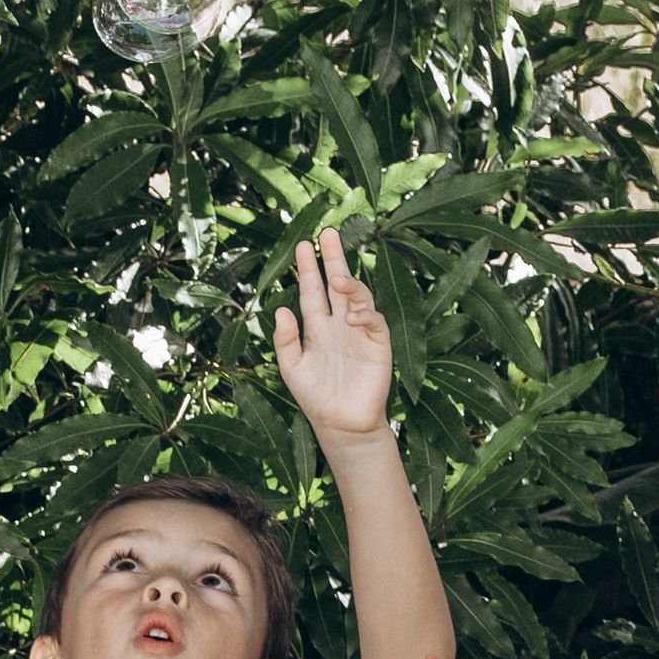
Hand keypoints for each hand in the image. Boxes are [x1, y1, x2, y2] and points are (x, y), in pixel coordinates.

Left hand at [272, 226, 393, 449]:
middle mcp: (339, 324)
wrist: (340, 424)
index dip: (308, 269)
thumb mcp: (291, 367)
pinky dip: (365, 314)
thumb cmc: (315, 397)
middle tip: (328, 233)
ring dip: (349, 284)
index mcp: (317, 327)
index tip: (304, 245)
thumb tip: (280, 310)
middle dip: (333, 259)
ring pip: (357, 297)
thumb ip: (284, 340)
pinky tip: (352, 316)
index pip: (312, 290)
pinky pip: (374, 322)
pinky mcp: (378, 344)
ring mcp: (359, 332)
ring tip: (336, 276)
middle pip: (337, 284)